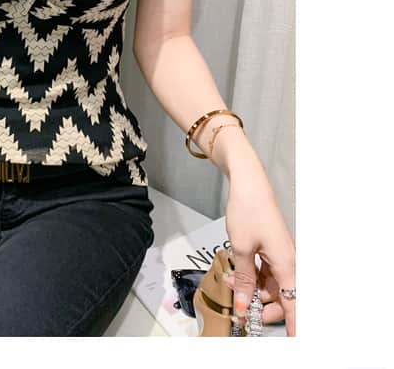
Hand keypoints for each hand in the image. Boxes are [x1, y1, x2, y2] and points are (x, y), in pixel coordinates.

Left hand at [223, 162, 295, 335]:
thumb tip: (244, 305)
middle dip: (260, 305)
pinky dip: (250, 276)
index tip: (291, 340)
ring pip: (270, 286)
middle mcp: (288, 263)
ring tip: (229, 282)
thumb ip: (244, 279)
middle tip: (239, 308)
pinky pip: (265, 272)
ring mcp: (280, 256)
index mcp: (287, 265)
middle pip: (281, 298)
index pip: (295, 305)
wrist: (248, 184)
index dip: (293, 325)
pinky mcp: (271, 250)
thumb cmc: (248, 211)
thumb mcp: (241, 249)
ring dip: (251, 289)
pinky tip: (234, 273)